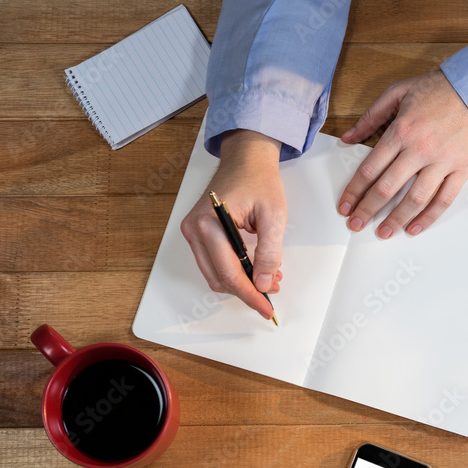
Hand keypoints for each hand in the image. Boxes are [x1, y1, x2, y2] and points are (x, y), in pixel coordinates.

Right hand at [180, 130, 285, 319]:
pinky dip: (233, 271)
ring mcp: (193, 232)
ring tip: (268, 278)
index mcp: (209, 222)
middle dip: (247, 291)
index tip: (266, 308)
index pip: (229, 272)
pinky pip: (214, 263)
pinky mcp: (198, 233)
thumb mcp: (274, 216)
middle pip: (219, 279)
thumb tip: (264, 283)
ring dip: (240, 283)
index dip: (250, 295)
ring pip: (215, 275)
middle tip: (271, 293)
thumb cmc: (258, 179)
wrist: (246, 158)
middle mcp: (194, 229)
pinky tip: (254, 269)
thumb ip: (269, 252)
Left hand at [338, 70, 467, 238]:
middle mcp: (419, 149)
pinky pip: (444, 199)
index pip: (370, 169)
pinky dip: (429, 217)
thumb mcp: (398, 91)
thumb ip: (370, 117)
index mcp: (401, 131)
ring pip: (415, 199)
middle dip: (367, 210)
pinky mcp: (461, 169)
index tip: (345, 206)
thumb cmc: (438, 88)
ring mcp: (442, 162)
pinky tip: (414, 228)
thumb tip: (347, 138)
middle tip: (356, 224)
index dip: (354, 191)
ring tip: (383, 233)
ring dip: (396, 220)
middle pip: (387, 188)